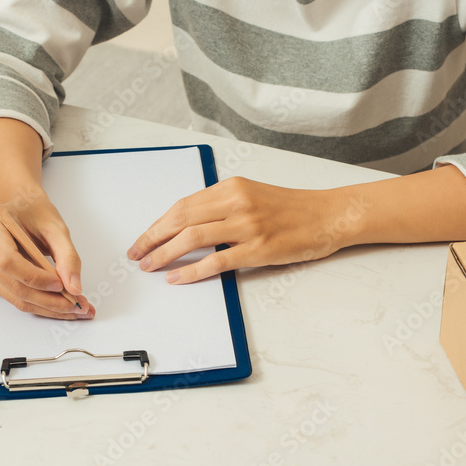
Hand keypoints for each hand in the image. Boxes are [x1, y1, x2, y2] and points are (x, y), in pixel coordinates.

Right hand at [0, 187, 93, 318]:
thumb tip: (74, 288)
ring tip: (73, 309)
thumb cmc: (32, 210)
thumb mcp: (55, 226)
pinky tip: (58, 303)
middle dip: (49, 301)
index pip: (8, 261)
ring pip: (14, 297)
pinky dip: (38, 303)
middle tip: (78, 306)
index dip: (35, 278)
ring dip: (47, 307)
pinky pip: (13, 297)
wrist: (16, 203)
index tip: (61, 285)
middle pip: (13, 285)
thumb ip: (67, 256)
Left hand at [126, 176, 347, 283]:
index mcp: (231, 187)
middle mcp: (236, 202)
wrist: (328, 215)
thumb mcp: (252, 195)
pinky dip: (191, 271)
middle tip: (136, 253)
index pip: (183, 205)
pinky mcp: (258, 249)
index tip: (143, 237)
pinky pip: (215, 261)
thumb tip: (187, 224)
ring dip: (165, 253)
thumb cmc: (292, 209)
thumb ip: (222, 206)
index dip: (157, 223)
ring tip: (150, 266)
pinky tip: (176, 278)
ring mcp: (247, 225)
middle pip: (180, 219)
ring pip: (192, 238)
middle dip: (152, 238)